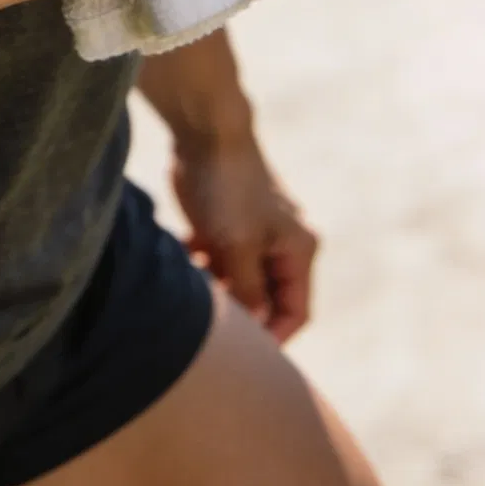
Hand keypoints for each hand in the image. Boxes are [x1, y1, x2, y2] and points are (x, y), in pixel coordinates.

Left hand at [169, 128, 317, 343]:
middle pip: (267, 301)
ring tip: (195, 288)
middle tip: (210, 321)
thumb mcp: (238, 245)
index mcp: (299, 251)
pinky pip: (219, 266)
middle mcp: (282, 247)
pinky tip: (185, 262)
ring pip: (239, 285)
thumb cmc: (229, 188)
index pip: (296, 312)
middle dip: (240, 313)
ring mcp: (254, 238)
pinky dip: (203, 272)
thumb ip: (249, 289)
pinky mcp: (226, 229)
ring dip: (218, 293)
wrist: (205, 135)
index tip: (243, 350)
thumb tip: (253, 327)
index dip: (273, 336)